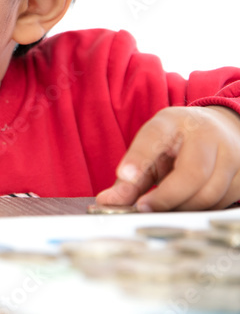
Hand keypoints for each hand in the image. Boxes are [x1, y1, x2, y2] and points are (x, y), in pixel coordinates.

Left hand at [95, 106, 239, 211]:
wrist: (221, 129)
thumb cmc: (178, 142)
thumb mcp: (151, 148)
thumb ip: (131, 177)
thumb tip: (106, 202)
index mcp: (173, 122)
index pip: (154, 137)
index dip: (139, 157)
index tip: (124, 175)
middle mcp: (206, 135)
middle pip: (192, 174)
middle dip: (166, 197)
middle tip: (143, 208)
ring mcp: (231, 155)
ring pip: (210, 193)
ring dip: (183, 207)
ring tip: (163, 209)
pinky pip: (222, 203)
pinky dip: (200, 210)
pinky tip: (185, 206)